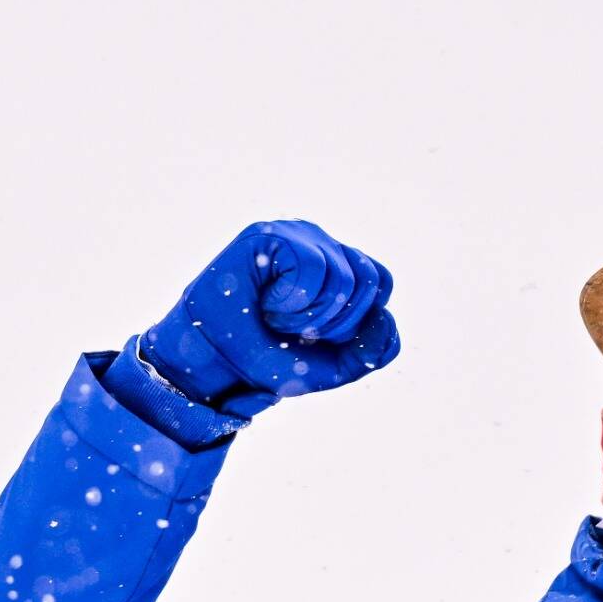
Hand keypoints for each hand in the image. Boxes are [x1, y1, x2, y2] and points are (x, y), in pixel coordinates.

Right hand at [139, 219, 398, 414]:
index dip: (359, 320)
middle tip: (297, 330)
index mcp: (338, 266)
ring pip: (344, 276)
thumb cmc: (270, 356)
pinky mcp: (270, 234)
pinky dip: (293, 301)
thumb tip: (386, 316)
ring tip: (278, 316)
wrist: (215, 360)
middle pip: (369, 279)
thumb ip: (371, 353)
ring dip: (311, 316)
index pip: (380, 281)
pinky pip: (313, 267)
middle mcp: (321, 244)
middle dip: (338, 323)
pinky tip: (268, 302)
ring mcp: (295, 235)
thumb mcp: (332, 367)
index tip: (319, 336)